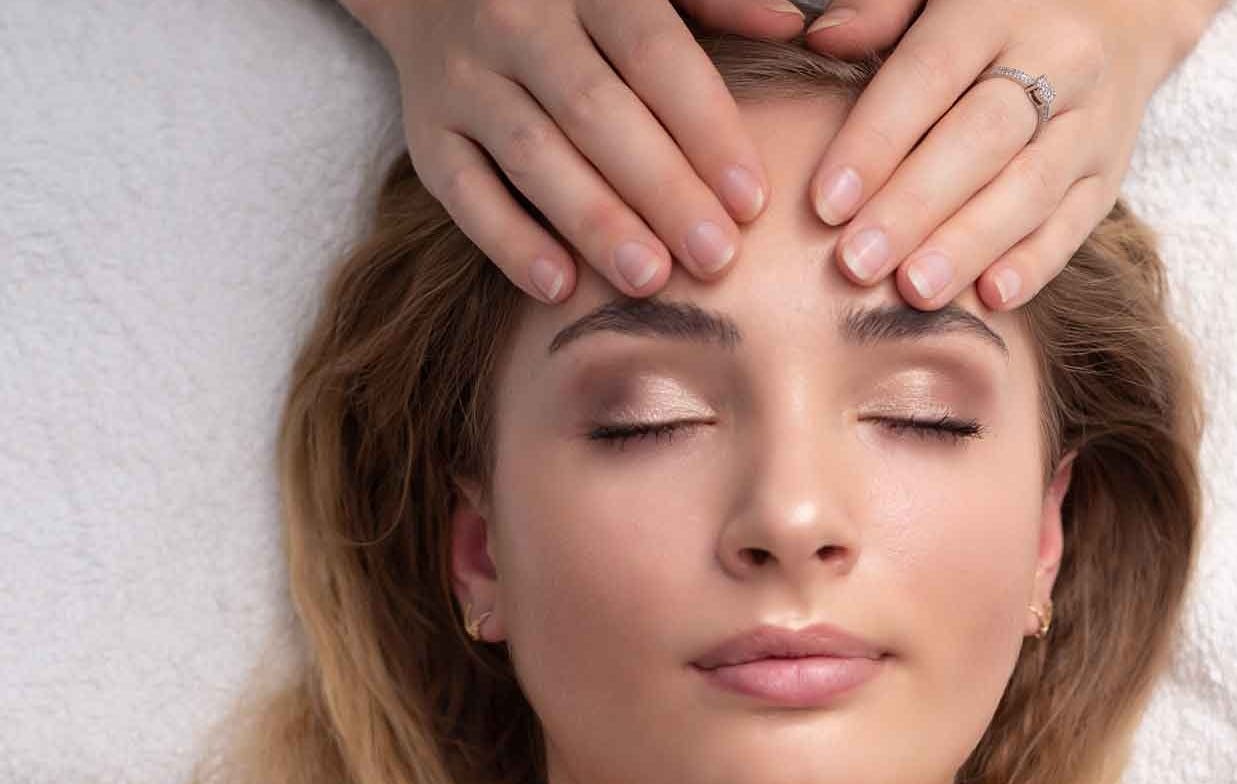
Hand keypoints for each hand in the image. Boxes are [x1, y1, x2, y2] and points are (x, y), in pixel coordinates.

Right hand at [337, 0, 812, 302]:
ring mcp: (464, 76)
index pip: (654, 54)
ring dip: (593, 222)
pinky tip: (560, 287)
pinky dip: (507, 241)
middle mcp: (518, 21)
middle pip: (596, 113)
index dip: (705, 129)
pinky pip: (462, 191)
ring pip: (532, 155)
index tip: (752, 200)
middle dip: (661, 191)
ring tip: (651, 279)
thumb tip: (793, 25)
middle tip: (717, 258)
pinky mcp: (427, 130)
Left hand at [798, 0, 1214, 310]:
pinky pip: (1077, 222)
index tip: (826, 204)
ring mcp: (1092, 120)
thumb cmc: (995, 6)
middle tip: (859, 263)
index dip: (876, 141)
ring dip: (970, 245)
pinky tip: (992, 298)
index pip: (929, 75)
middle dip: (917, 206)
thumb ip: (881, 8)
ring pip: (1033, 187)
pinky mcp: (1110, 171)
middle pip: (983, 139)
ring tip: (916, 292)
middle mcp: (1057, 59)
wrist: (1120, 9)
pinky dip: (1035, 264)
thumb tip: (823, 41)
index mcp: (996, 7)